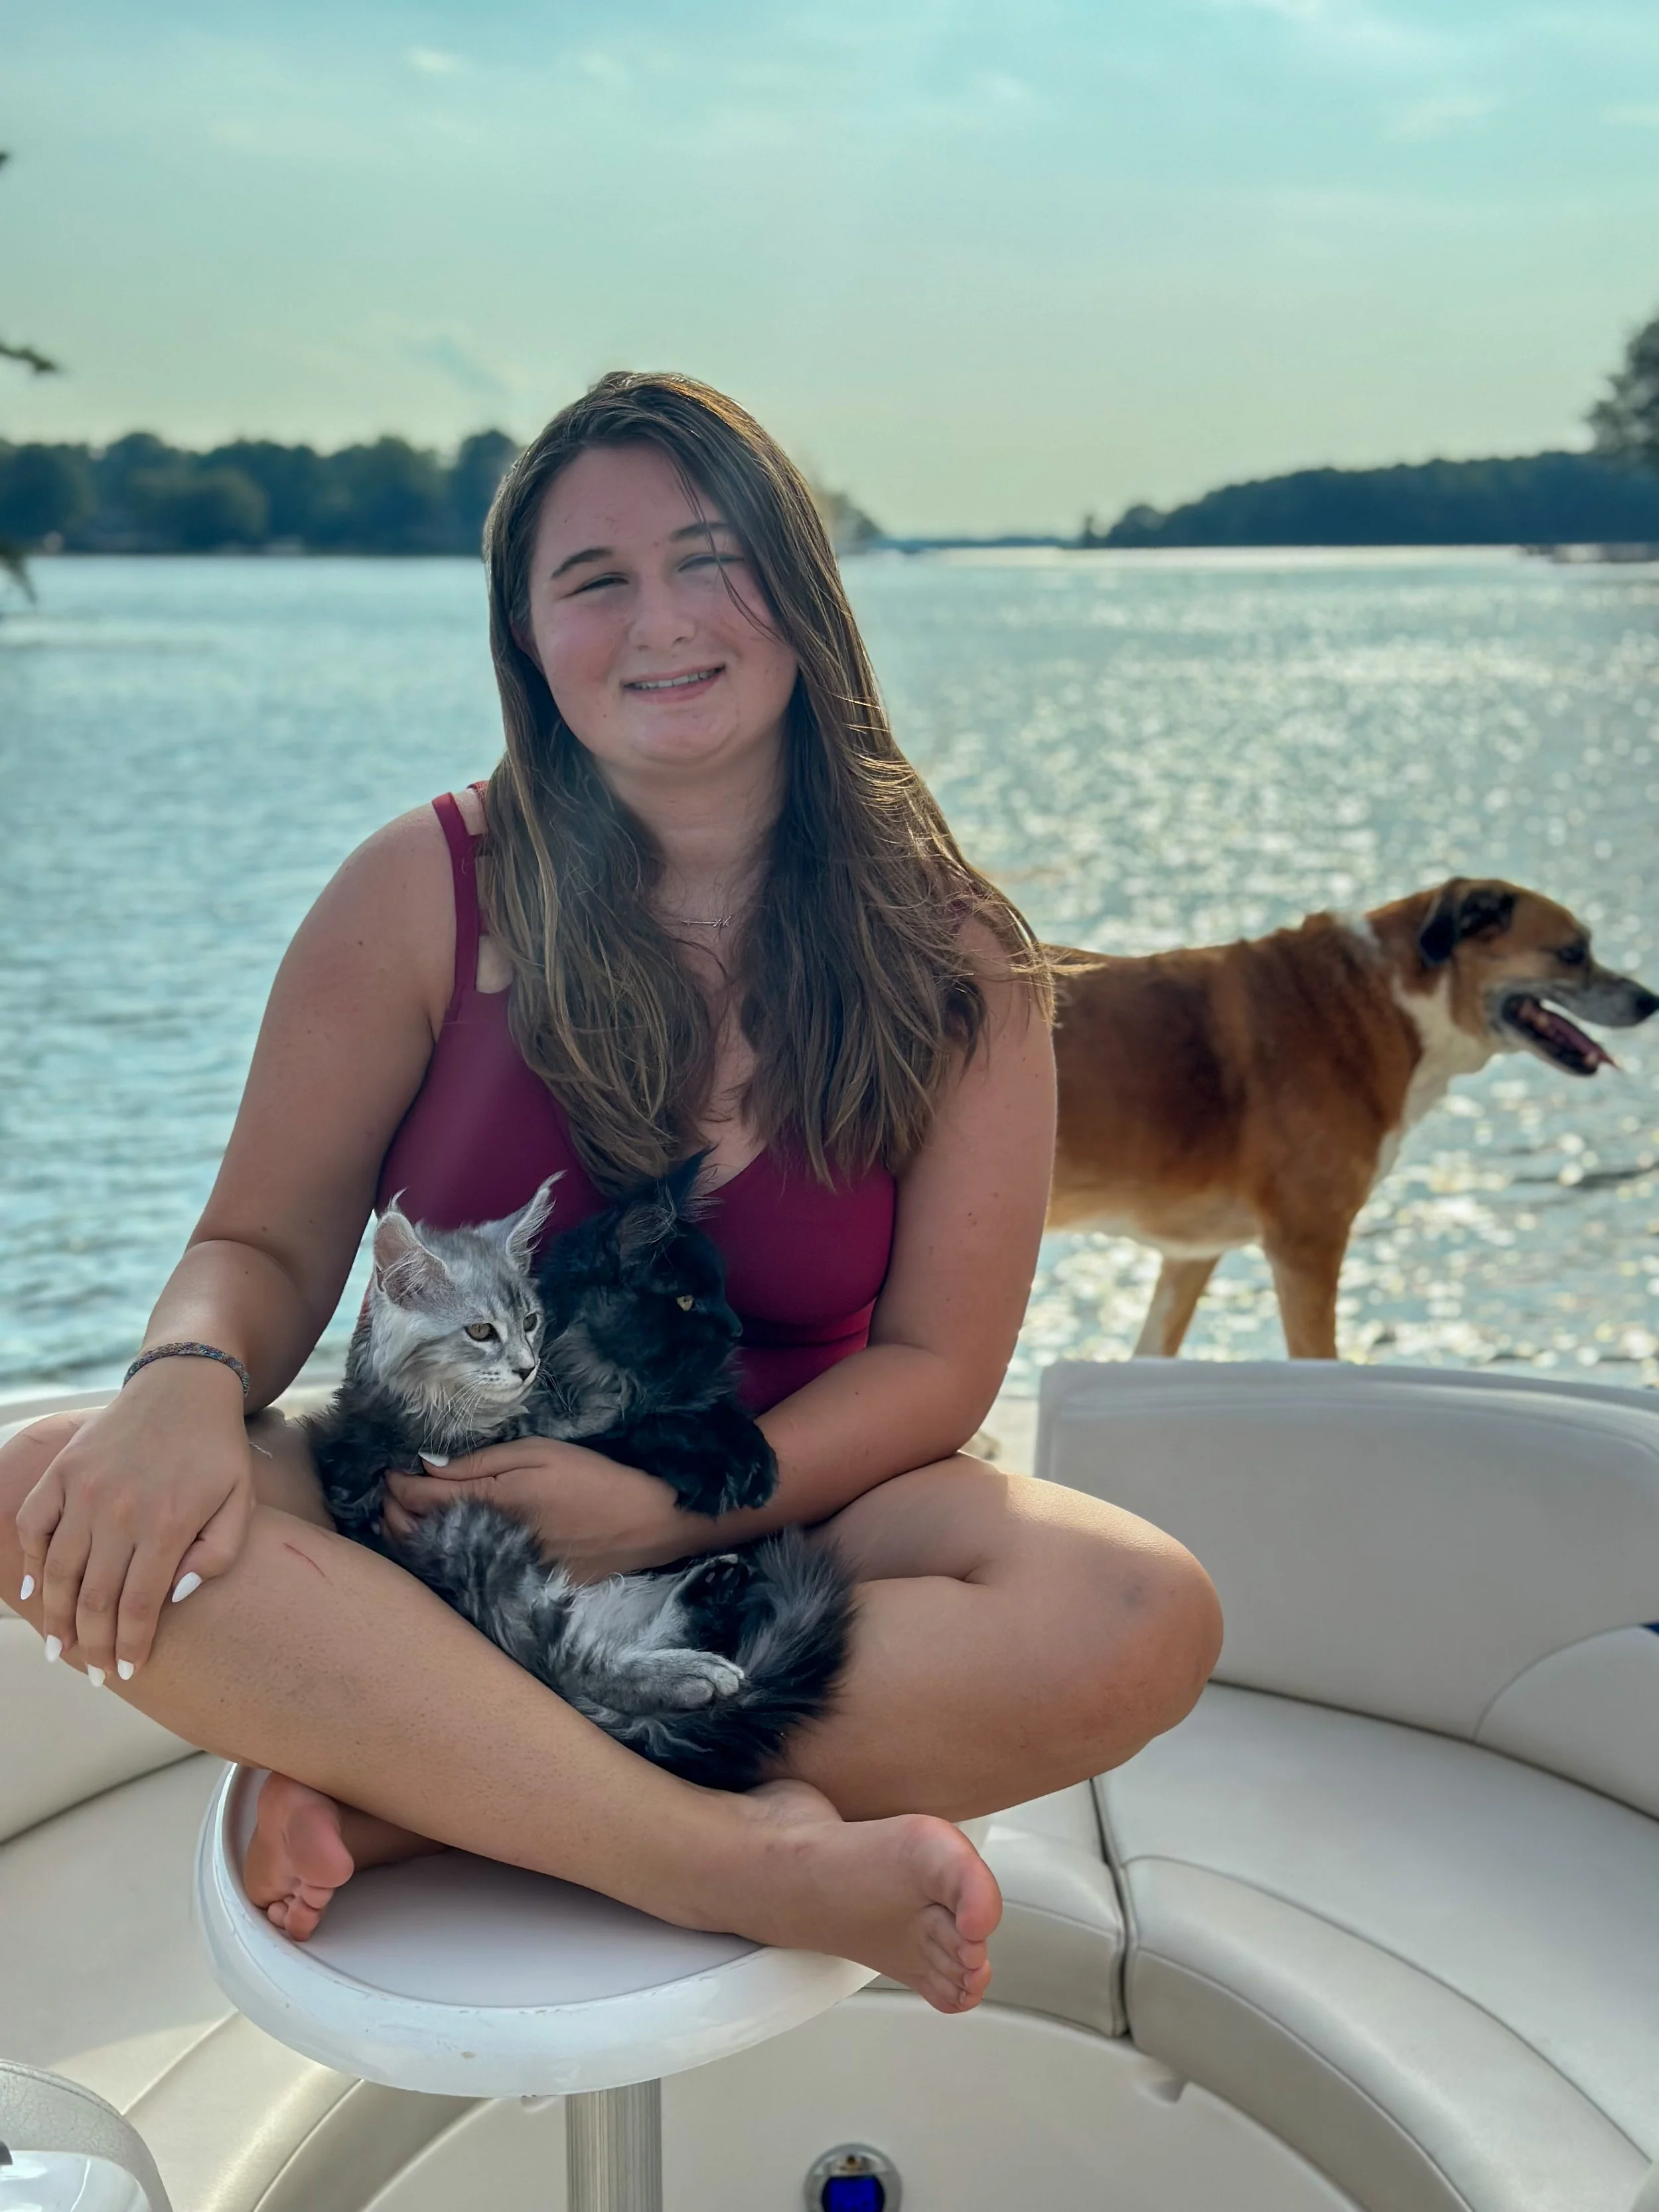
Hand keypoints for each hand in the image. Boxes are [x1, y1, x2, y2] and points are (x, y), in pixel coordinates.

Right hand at [16, 1360, 256, 1680]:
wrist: (184, 1386)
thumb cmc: (216, 1450)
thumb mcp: (241, 1501)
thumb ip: (218, 1555)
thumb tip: (176, 1597)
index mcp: (167, 1524)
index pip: (140, 1605)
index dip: (131, 1645)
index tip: (127, 1671)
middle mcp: (120, 1511)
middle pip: (94, 1598)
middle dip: (93, 1644)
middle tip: (96, 1673)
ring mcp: (85, 1490)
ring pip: (59, 1571)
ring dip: (56, 1616)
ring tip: (60, 1649)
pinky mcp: (64, 1471)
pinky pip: (34, 1525)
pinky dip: (30, 1560)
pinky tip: (35, 1591)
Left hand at [382, 1435, 697, 1579]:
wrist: (645, 1528)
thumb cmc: (595, 1479)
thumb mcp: (540, 1453)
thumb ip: (481, 1461)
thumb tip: (429, 1466)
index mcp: (491, 1501)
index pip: (419, 1498)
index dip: (395, 1484)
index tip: (389, 1470)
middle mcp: (486, 1540)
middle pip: (416, 1535)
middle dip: (392, 1513)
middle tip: (389, 1492)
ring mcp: (497, 1568)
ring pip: (432, 1560)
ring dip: (409, 1538)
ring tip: (404, 1516)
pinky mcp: (511, 1585)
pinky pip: (459, 1574)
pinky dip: (440, 1558)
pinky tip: (438, 1544)